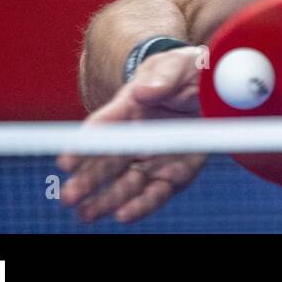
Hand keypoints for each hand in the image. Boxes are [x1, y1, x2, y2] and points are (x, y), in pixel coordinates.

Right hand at [57, 46, 206, 222]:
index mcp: (128, 106)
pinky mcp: (176, 172)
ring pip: (126, 182)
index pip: (102, 127)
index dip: (83, 145)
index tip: (65, 162)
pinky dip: (141, 205)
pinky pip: (158, 192)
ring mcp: (155, 156)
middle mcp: (137, 136)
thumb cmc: (186, 71)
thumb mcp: (176, 66)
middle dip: (87, 180)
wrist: (216, 85)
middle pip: (107, 161)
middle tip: (68, 196)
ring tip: (85, 214)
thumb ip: (162, 79)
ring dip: (106, 199)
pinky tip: (122, 216)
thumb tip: (143, 92)